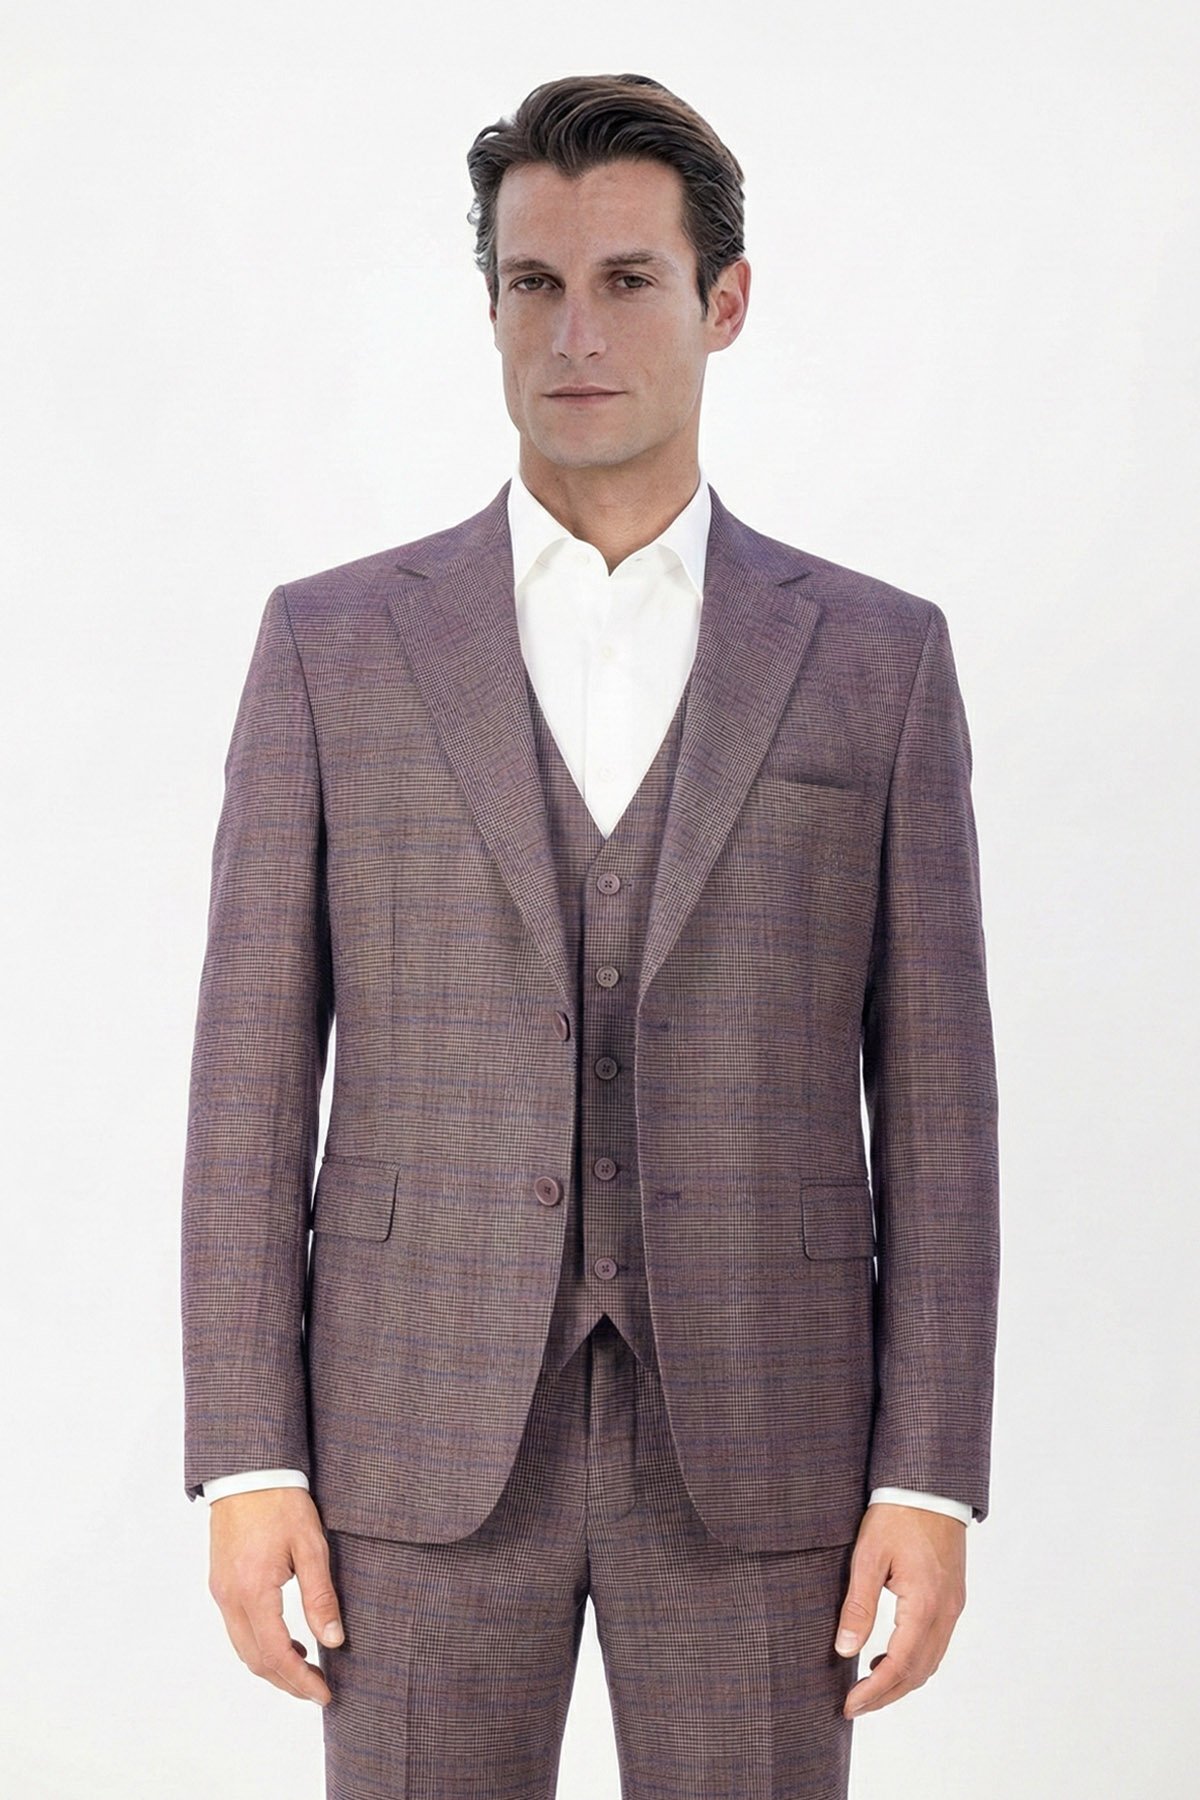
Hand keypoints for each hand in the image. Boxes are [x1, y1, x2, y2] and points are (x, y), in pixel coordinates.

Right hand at [207, 1487, 344, 1704]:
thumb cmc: (282, 1503)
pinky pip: (237, 1628)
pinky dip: (260, 1645)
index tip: (324, 1693)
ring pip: (243, 1648)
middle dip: (287, 1682)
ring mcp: (221, 1591)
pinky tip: (287, 1640)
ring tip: (306, 1669)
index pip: (276, 1655)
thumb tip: (333, 1640)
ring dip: (272, 1666)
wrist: (248, 1471)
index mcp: (253, 1591)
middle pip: (255, 1660)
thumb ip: (320, 1596)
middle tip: (318, 1689)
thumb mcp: (311, 1546)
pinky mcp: (221, 1583)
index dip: (300, 1681)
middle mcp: (230, 1598)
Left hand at [833, 1502, 966, 1716]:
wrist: (930, 1486)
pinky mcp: (952, 1598)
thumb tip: (844, 1649)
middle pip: (919, 1672)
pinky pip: (936, 1644)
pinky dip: (914, 1661)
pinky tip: (888, 1658)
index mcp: (924, 1603)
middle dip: (886, 1695)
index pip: (900, 1665)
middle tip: (854, 1706)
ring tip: (868, 1688)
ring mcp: (953, 1606)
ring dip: (901, 1681)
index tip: (849, 1705)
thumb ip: (858, 1605)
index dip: (874, 1691)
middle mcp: (945, 1611)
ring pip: (930, 1662)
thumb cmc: (896, 1515)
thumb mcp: (868, 1556)